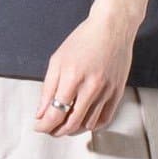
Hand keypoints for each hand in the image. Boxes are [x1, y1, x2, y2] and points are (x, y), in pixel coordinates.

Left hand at [33, 4, 139, 137]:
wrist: (113, 28)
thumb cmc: (84, 40)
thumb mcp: (57, 60)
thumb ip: (47, 88)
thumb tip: (41, 112)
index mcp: (72, 77)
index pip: (55, 113)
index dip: (44, 125)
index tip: (39, 126)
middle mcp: (90, 87)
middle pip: (71, 123)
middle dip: (57, 131)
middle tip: (50, 129)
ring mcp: (106, 91)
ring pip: (88, 124)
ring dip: (74, 129)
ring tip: (65, 125)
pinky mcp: (118, 92)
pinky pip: (105, 119)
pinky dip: (92, 126)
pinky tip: (84, 122)